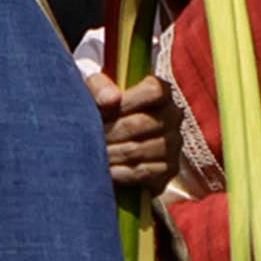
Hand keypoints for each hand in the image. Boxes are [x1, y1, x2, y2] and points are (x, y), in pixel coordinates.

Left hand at [92, 71, 177, 194]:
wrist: (109, 140)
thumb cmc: (102, 109)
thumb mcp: (95, 91)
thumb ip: (99, 87)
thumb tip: (110, 100)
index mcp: (160, 91)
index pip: (153, 91)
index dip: (126, 101)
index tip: (102, 110)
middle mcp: (173, 115)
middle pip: (140, 123)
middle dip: (109, 132)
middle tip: (87, 138)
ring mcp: (173, 143)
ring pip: (139, 149)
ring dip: (112, 153)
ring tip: (93, 154)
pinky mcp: (169, 168)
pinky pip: (144, 172)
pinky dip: (121, 173)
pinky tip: (107, 171)